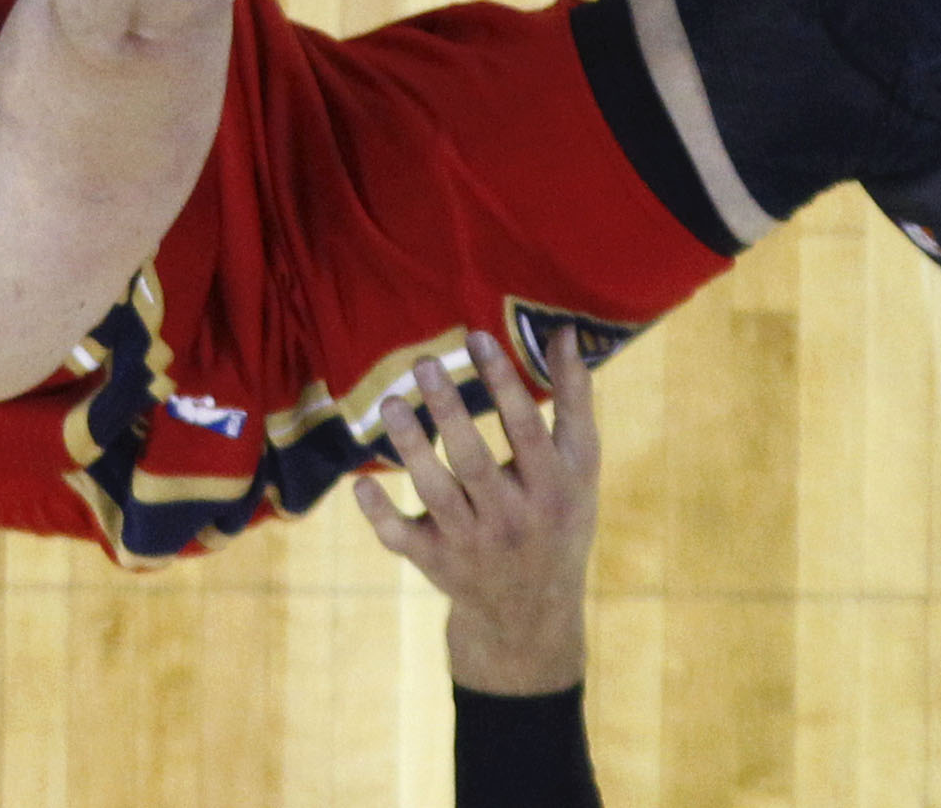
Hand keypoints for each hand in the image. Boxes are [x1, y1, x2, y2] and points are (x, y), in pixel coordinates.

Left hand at [352, 325, 600, 696]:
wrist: (531, 612)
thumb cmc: (557, 514)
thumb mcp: (579, 464)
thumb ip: (574, 398)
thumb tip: (562, 329)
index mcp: (553, 489)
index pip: (528, 430)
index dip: (504, 384)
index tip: (477, 337)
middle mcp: (513, 519)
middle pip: (474, 462)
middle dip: (449, 411)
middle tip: (424, 362)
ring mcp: (471, 544)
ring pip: (436, 494)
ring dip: (410, 448)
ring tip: (390, 402)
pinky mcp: (435, 562)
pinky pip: (402, 538)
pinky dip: (380, 514)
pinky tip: (360, 483)